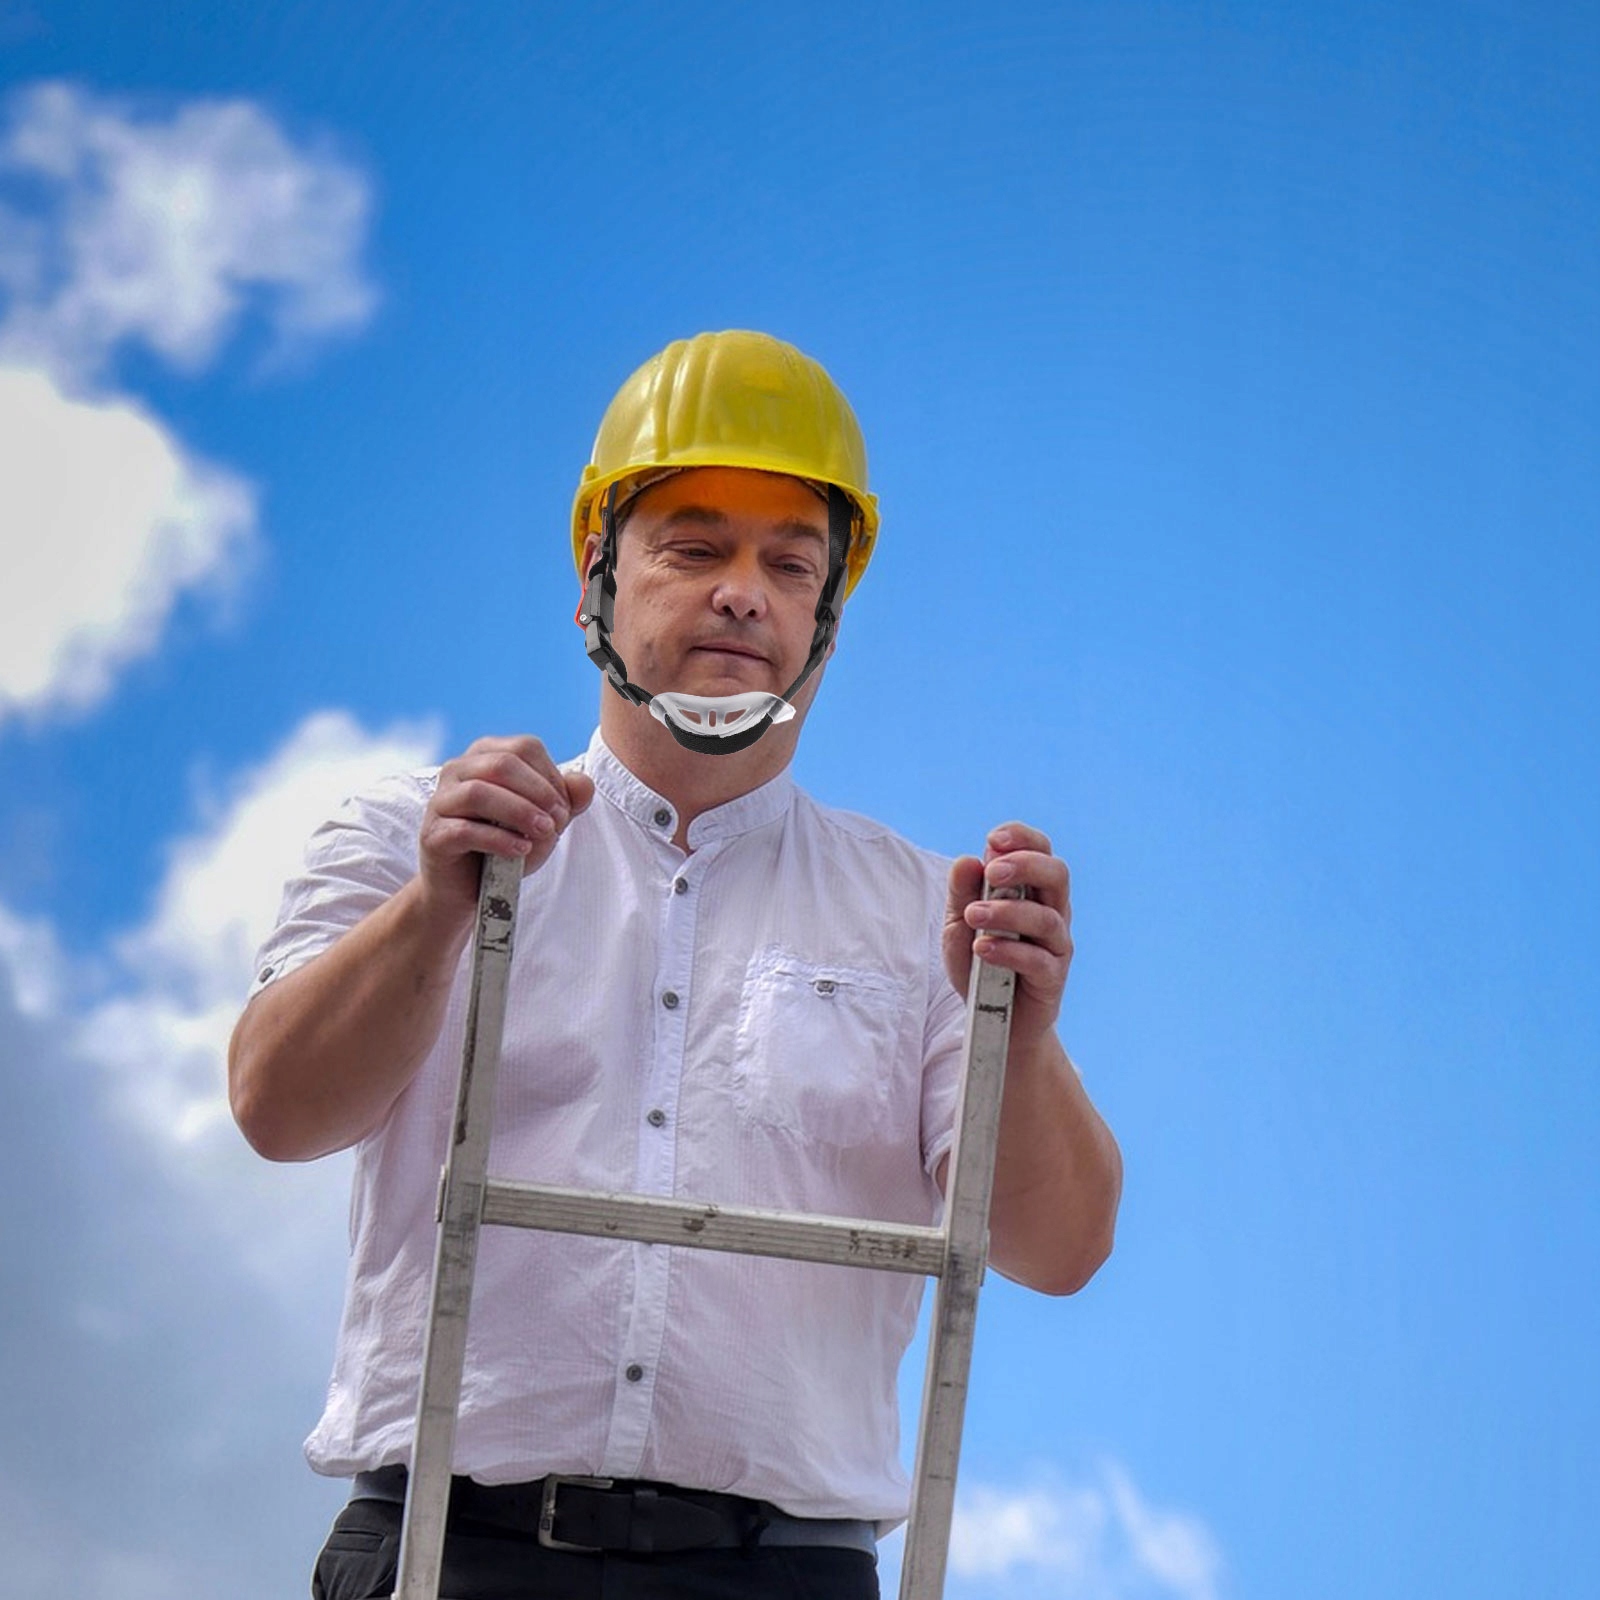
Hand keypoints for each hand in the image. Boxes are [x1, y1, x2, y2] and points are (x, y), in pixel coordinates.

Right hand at [418, 735, 594, 919]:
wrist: (469, 888)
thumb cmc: (506, 846)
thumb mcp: (544, 823)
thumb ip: (567, 801)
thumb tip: (584, 783)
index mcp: (485, 754)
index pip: (525, 748)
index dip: (552, 776)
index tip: (565, 809)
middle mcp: (457, 769)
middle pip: (502, 764)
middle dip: (539, 793)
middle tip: (558, 822)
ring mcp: (440, 801)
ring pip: (478, 792)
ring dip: (520, 813)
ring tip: (544, 833)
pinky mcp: (432, 835)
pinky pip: (464, 830)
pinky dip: (499, 840)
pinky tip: (520, 850)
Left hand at [943, 823, 1073, 1054]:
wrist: (992, 1023)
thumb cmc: (979, 965)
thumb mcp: (959, 925)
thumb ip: (962, 893)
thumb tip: (968, 859)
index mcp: (1032, 891)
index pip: (1040, 851)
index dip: (1022, 838)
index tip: (993, 839)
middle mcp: (1051, 912)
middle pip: (1057, 874)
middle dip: (1026, 864)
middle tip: (992, 872)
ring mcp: (1056, 945)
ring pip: (1048, 917)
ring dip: (1008, 911)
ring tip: (974, 915)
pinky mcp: (1053, 978)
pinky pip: (1039, 960)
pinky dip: (1009, 951)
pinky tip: (982, 949)